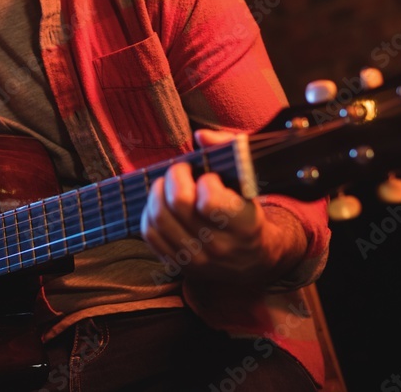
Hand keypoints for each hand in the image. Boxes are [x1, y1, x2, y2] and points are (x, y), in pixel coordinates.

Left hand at [140, 129, 294, 284]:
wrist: (252, 259)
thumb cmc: (247, 210)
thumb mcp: (249, 181)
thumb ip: (230, 150)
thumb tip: (200, 136)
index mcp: (244, 225)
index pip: (209, 201)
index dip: (206, 181)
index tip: (211, 177)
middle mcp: (219, 246)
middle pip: (178, 204)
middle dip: (175, 176)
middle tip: (181, 170)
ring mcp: (196, 259)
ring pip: (159, 218)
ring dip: (157, 192)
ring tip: (166, 184)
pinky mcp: (177, 264)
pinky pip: (150, 235)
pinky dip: (148, 212)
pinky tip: (160, 202)